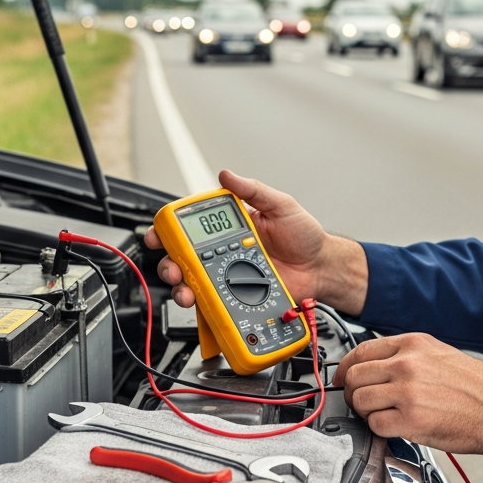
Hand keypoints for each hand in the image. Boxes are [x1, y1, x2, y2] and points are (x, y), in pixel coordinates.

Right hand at [143, 170, 367, 313]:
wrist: (322, 268)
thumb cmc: (305, 236)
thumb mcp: (281, 205)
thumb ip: (254, 190)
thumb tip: (227, 174)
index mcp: (230, 229)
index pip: (192, 228)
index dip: (170, 232)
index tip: (160, 235)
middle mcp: (225, 253)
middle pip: (184, 260)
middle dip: (170, 264)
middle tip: (173, 268)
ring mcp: (230, 277)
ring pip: (194, 285)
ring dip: (183, 289)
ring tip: (187, 292)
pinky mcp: (239, 299)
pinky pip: (216, 305)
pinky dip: (206, 308)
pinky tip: (207, 305)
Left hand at [335, 333, 482, 459]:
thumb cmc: (478, 387)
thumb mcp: (440, 354)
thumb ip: (407, 356)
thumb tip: (377, 368)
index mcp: (413, 344)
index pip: (361, 351)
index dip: (346, 368)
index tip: (343, 379)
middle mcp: (407, 364)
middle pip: (355, 376)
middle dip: (354, 393)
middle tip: (364, 403)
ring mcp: (408, 391)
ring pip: (361, 401)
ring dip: (367, 413)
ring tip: (384, 416)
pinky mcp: (411, 420)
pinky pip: (376, 425)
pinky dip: (381, 430)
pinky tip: (397, 427)